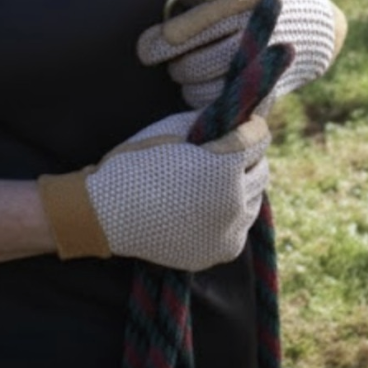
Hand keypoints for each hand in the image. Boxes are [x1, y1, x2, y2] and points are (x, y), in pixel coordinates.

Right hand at [37, 110, 269, 269]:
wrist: (107, 214)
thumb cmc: (137, 163)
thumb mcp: (173, 128)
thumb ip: (212, 121)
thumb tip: (239, 117)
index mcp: (224, 167)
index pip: (258, 138)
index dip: (251, 125)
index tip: (244, 122)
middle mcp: (233, 202)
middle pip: (261, 170)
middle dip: (248, 156)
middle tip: (227, 150)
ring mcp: (229, 231)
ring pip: (254, 200)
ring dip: (242, 185)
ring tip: (215, 179)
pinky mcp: (221, 251)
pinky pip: (239, 227)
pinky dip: (231, 214)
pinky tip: (208, 205)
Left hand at [136, 0, 346, 110]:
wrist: (321, 29)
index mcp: (247, 4)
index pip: (199, 26)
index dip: (165, 39)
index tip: (148, 46)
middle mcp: (254, 37)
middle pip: (194, 65)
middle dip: (174, 65)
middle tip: (168, 59)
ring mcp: (259, 69)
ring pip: (204, 90)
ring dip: (189, 84)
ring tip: (187, 72)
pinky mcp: (265, 93)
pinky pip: (222, 107)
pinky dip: (207, 101)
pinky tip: (205, 88)